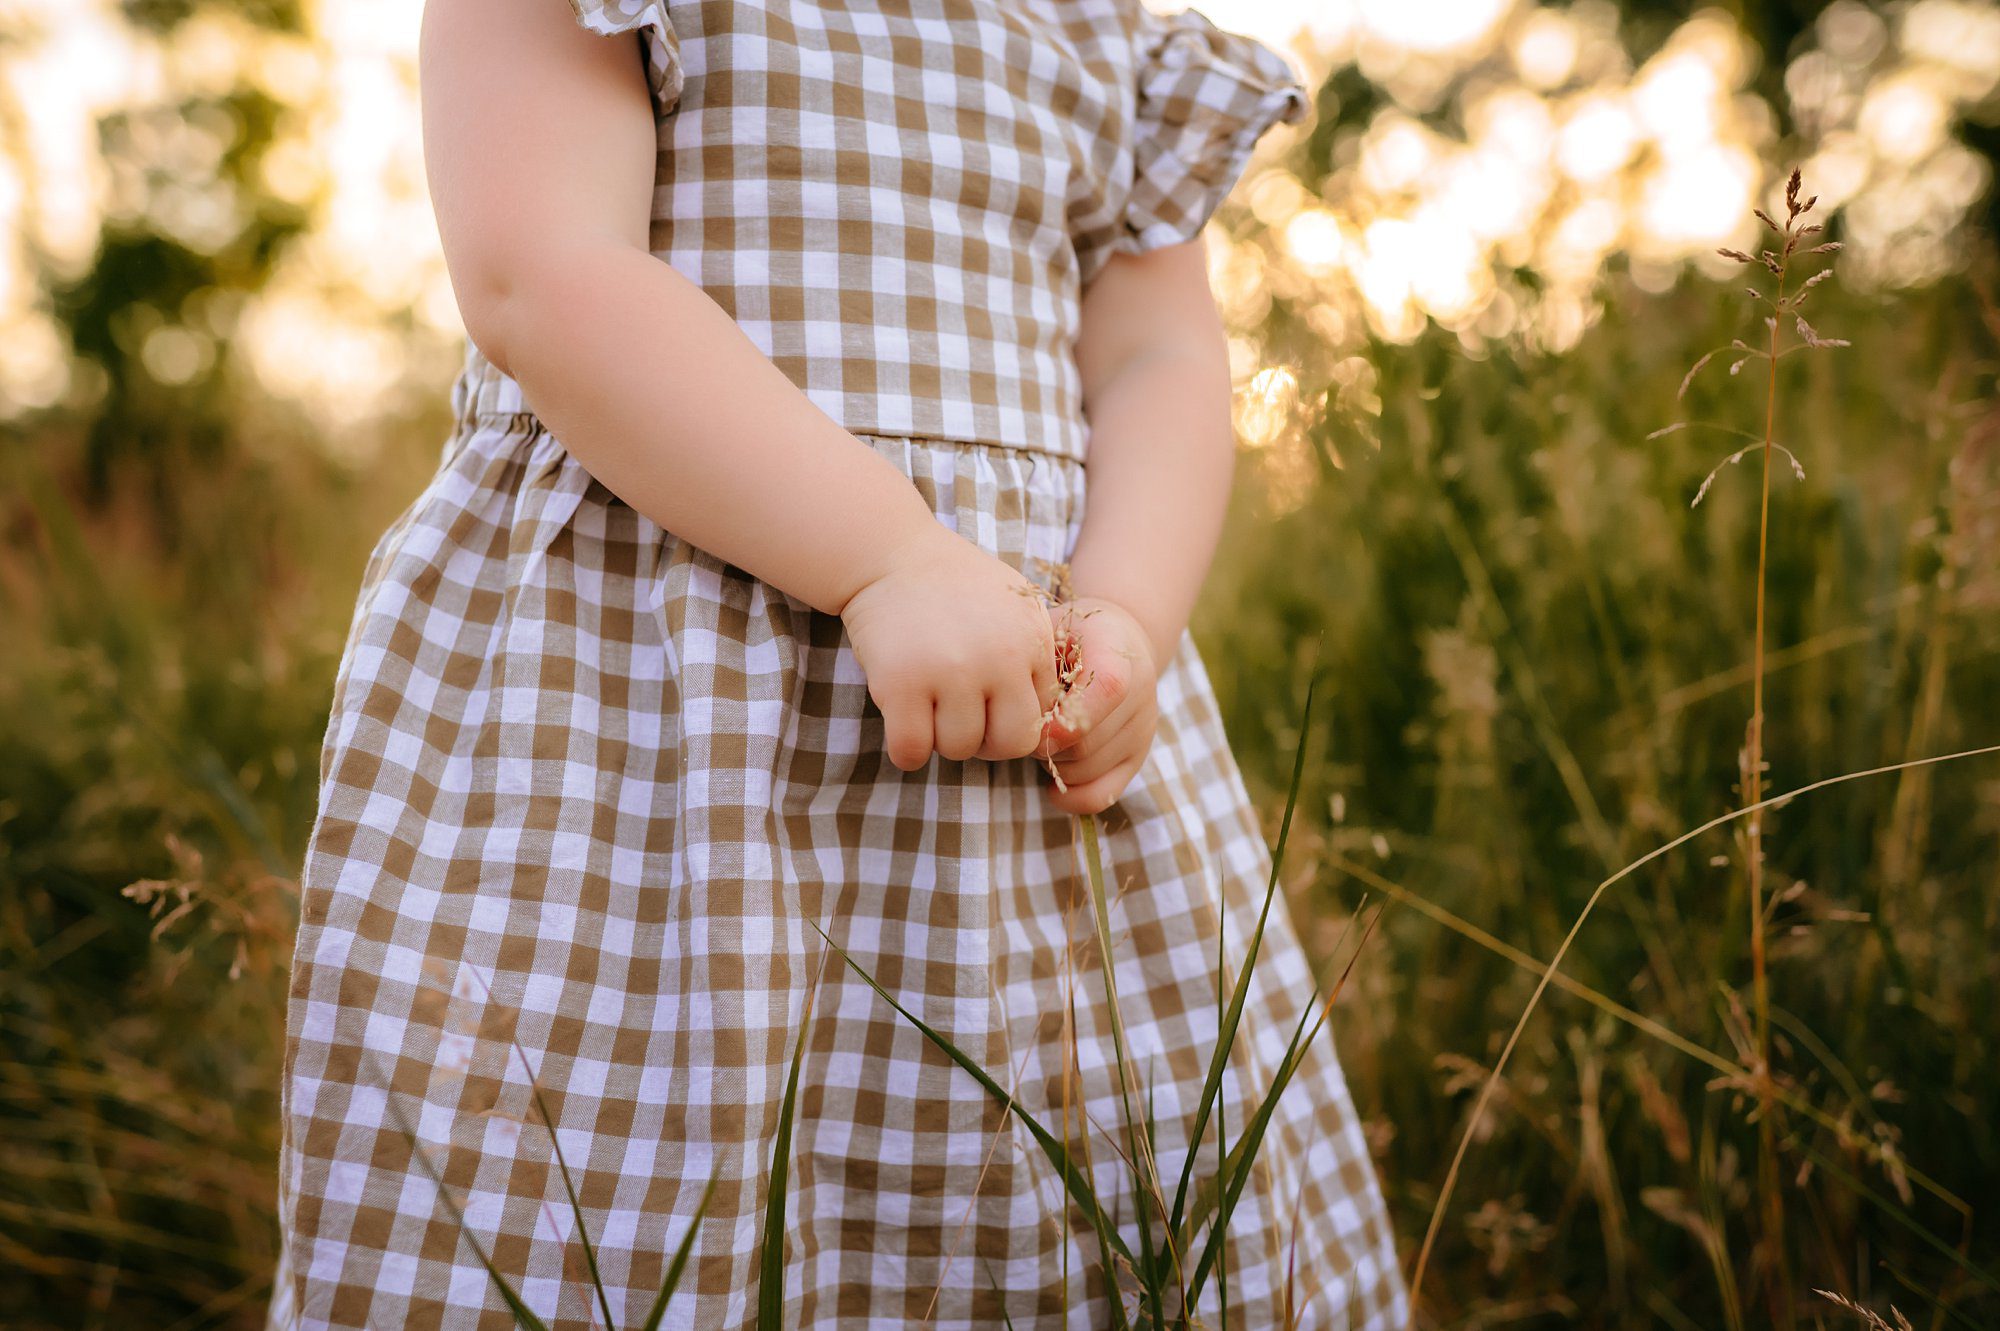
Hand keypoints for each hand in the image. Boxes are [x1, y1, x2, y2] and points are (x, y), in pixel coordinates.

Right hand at [839, 523, 1059, 769]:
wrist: (891, 553)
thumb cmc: (955, 586)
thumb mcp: (1014, 608)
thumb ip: (1034, 657)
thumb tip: (1051, 721)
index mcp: (1032, 642)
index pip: (1040, 719)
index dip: (1010, 719)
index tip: (984, 702)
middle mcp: (999, 659)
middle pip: (1008, 745)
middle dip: (984, 741)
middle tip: (958, 716)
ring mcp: (949, 672)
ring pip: (957, 750)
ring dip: (939, 738)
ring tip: (926, 704)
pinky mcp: (900, 684)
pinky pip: (911, 751)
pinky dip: (905, 750)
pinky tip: (901, 721)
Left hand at [1040, 597, 1160, 814]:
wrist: (1118, 638)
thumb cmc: (1069, 636)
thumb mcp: (1050, 631)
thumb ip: (1036, 668)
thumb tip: (1032, 727)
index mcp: (1119, 651)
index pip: (1108, 689)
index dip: (1067, 717)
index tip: (1035, 723)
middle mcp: (1143, 691)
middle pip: (1087, 742)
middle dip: (1044, 742)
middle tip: (1028, 725)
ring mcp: (1144, 728)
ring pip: (1087, 770)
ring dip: (1054, 762)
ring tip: (1045, 735)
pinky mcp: (1139, 756)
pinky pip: (1104, 794)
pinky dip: (1073, 796)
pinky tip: (1052, 783)